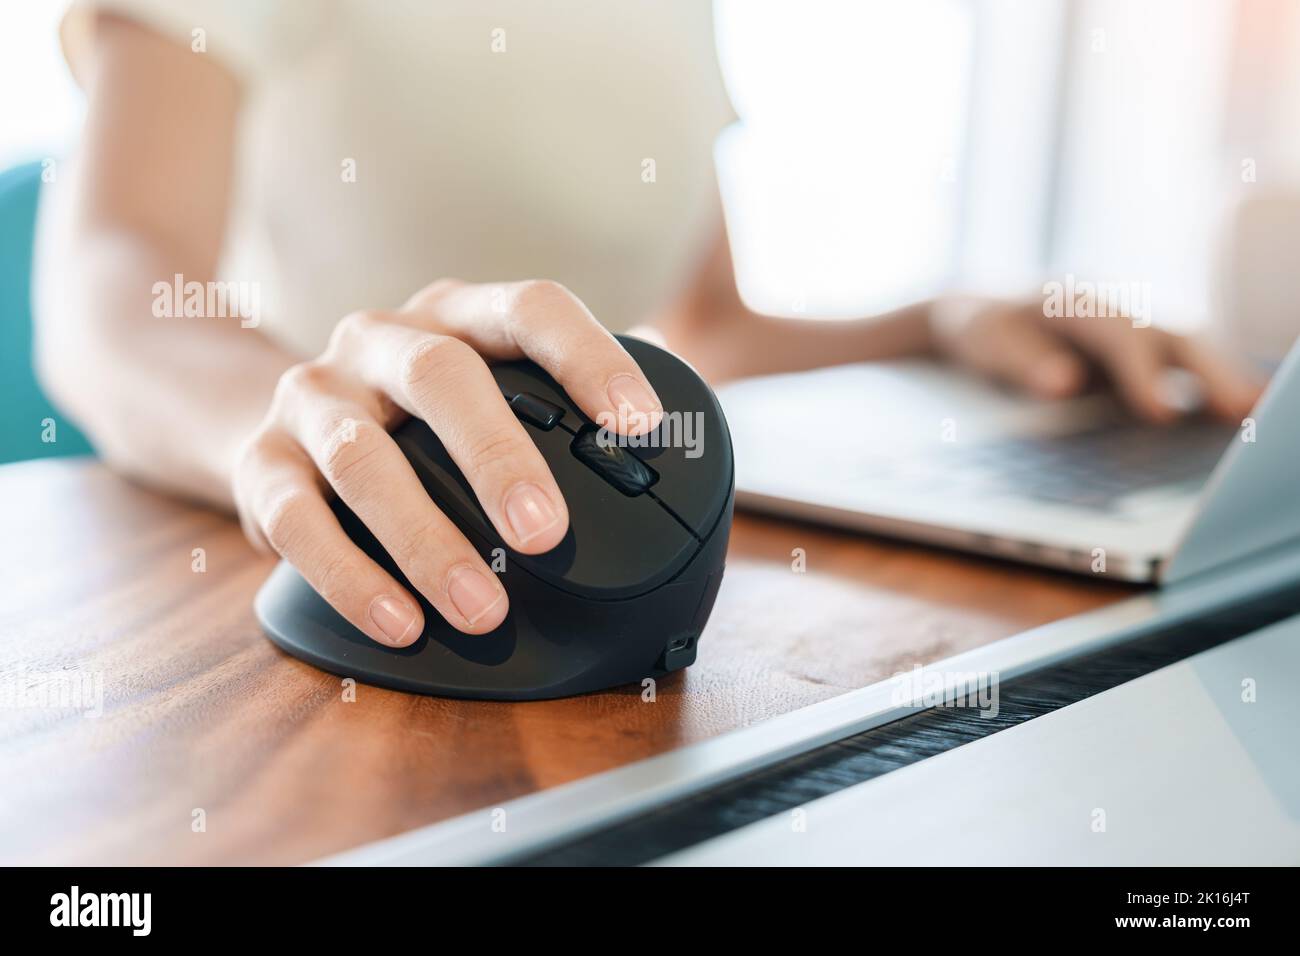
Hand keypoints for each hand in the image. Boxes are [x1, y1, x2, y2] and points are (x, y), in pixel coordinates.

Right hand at [233, 279, 663, 645]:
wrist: (275, 415)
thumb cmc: (418, 414)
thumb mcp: (486, 385)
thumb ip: (560, 403)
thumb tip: (674, 443)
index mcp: (456, 315)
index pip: (531, 308)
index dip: (589, 358)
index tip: (641, 425)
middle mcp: (380, 341)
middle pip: (441, 376)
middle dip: (498, 458)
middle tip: (548, 536)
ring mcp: (313, 395)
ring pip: (363, 457)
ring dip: (425, 540)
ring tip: (483, 610)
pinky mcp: (259, 461)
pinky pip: (295, 519)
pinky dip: (349, 577)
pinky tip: (400, 622)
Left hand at [930, 296, 1263, 421]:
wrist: (982, 315)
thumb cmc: (984, 330)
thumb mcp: (985, 342)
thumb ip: (1020, 361)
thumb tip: (1063, 383)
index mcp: (1077, 302)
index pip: (1119, 334)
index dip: (1142, 372)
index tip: (1161, 412)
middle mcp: (1118, 310)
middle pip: (1172, 338)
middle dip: (1209, 373)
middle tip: (1242, 410)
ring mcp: (1136, 331)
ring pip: (1189, 352)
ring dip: (1222, 382)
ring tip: (1254, 417)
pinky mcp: (1143, 356)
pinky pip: (1183, 370)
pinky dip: (1211, 391)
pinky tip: (1238, 420)